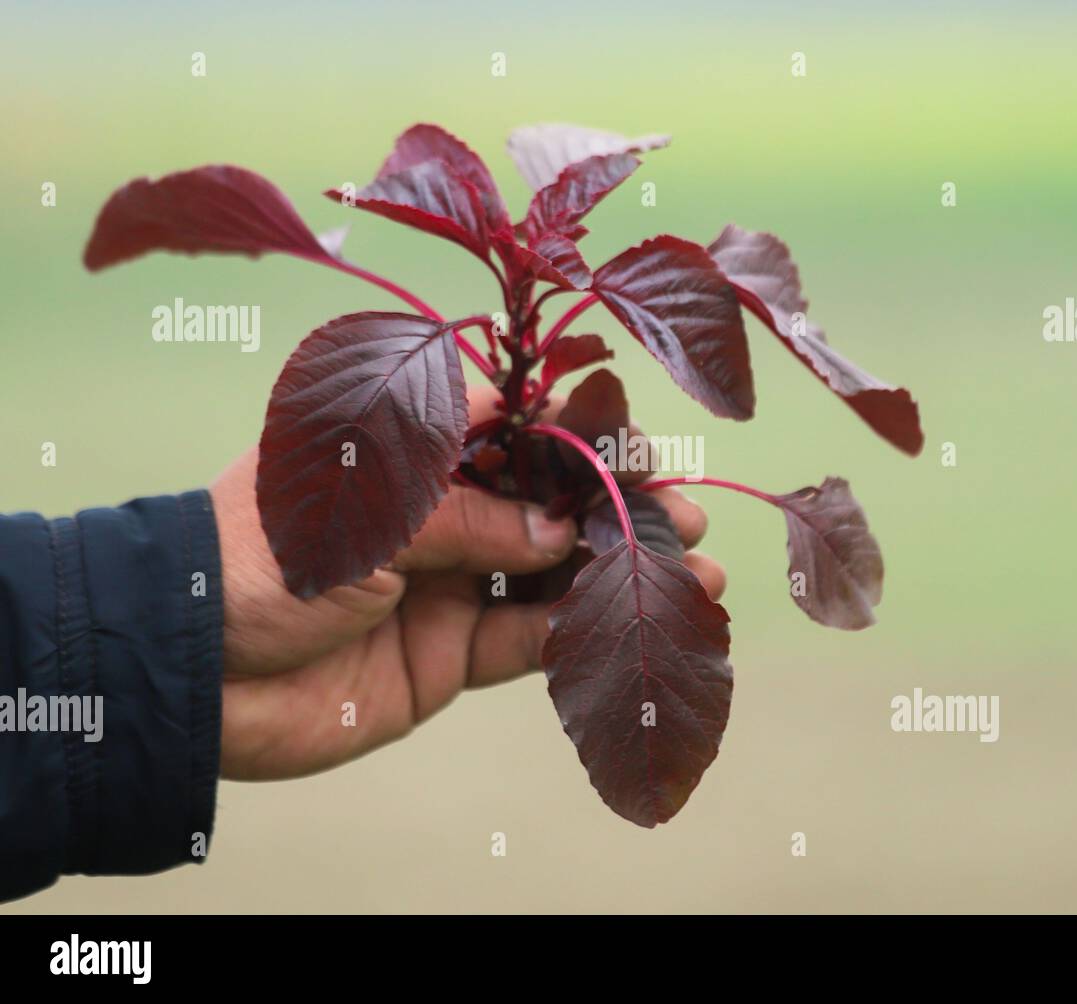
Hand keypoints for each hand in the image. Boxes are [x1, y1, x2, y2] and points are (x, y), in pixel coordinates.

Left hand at [211, 387, 724, 779]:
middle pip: (548, 498)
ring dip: (619, 571)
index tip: (642, 445)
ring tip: (692, 571)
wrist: (192, 672)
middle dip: (617, 504)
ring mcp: (449, 582)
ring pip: (552, 570)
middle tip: (684, 514)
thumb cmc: (261, 555)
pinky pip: (528, 639)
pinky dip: (580, 630)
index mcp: (408, 447)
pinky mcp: (450, 654)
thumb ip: (473, 517)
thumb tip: (566, 528)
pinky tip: (635, 620)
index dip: (581, 434)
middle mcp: (437, 509)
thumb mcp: (371, 512)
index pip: (515, 425)